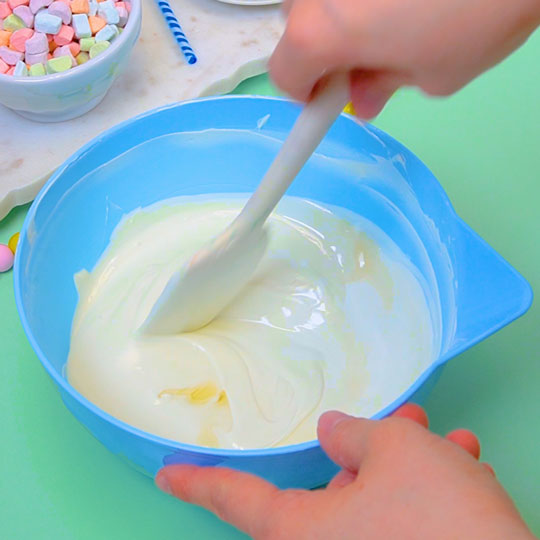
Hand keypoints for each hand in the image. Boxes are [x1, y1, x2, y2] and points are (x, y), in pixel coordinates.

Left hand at [155, 404, 533, 538]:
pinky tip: (464, 466)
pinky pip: (404, 525)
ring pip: (376, 504)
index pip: (236, 497)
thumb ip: (356, 435)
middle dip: (370, 453)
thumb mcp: (396, 451)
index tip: (166, 474)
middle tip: (407, 422)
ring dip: (410, 468)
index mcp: (304, 532)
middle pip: (332, 491)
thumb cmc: (440, 515)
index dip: (198, 481)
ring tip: (448, 442)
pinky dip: (428, 495)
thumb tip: (332, 431)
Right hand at [269, 0, 539, 117]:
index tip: (331, 101)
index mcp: (318, 33)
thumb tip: (363, 98)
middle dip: (325, 50)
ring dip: (340, 15)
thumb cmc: (473, 17)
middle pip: (297, 30)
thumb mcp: (430, 77)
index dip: (308, 97)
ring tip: (393, 16)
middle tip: (369, 58)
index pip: (285, 78)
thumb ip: (383, 88)